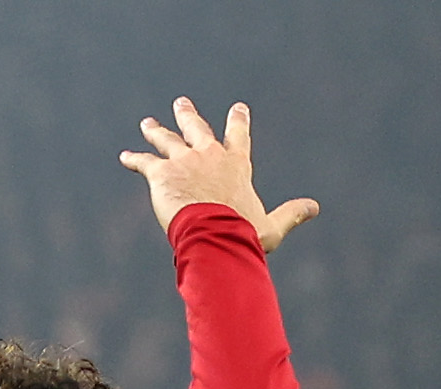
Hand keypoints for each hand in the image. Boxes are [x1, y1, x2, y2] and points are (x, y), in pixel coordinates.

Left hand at [120, 98, 318, 253]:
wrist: (213, 233)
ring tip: (148, 124)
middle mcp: (209, 155)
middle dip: (188, 115)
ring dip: (157, 131)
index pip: (238, 136)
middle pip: (198, 128)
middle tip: (181, 104)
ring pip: (168, 139)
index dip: (237, 121)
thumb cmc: (243, 232)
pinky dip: (134, 159)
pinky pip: (144, 162)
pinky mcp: (161, 173)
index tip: (237, 108)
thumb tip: (315, 208)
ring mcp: (184, 161)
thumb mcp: (272, 226)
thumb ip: (291, 213)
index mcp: (236, 164)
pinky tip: (125, 156)